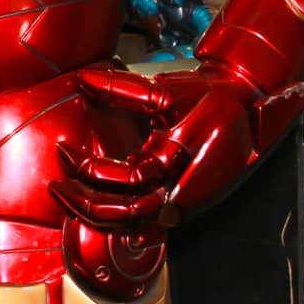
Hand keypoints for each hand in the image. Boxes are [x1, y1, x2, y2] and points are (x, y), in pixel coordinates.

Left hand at [51, 64, 303, 302]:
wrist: (245, 109)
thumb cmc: (209, 98)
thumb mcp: (168, 90)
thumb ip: (123, 88)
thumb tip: (82, 79)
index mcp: (180, 160)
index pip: (128, 180)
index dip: (91, 169)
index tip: (65, 150)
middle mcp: (181, 191)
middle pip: (126, 214)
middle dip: (85, 203)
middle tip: (57, 184)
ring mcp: (182, 203)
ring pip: (133, 225)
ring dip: (96, 214)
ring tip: (68, 195)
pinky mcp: (180, 205)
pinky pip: (144, 225)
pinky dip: (117, 223)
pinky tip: (94, 212)